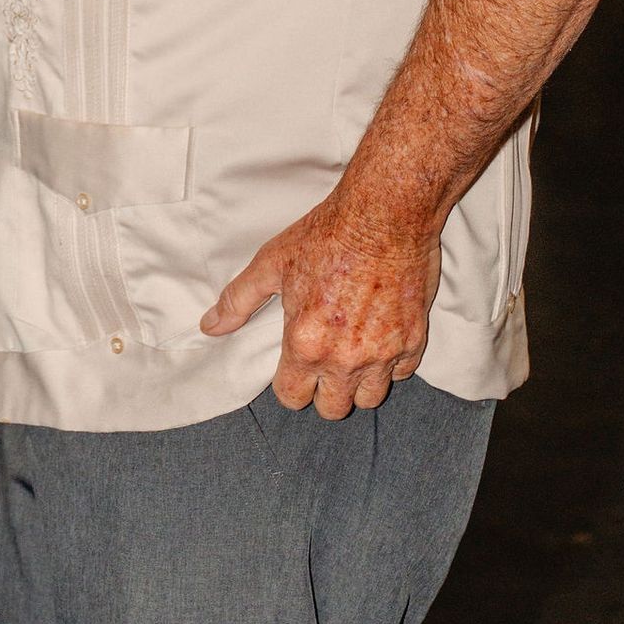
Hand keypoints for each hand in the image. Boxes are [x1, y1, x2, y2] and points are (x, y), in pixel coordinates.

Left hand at [199, 190, 441, 417]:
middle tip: (322, 363)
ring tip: (350, 355)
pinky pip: (402, 373)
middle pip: (333, 409)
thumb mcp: (272, 263)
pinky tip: (378, 338)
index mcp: (306, 344)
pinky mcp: (414, 340)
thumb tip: (210, 327)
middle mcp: (345, 358)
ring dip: (358, 383)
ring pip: (369, 398)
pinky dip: (390, 363)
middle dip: (323, 391)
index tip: (293, 367)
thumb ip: (238, 300)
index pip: (292, 398)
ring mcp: (384, 352)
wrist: (384, 213)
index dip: (289, 385)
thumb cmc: (326, 235)